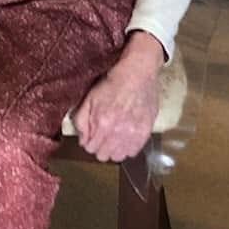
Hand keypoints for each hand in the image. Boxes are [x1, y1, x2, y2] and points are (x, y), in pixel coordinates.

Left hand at [72, 32, 164, 162]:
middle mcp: (118, 132)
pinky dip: (128, 148)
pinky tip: (126, 137)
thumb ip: (82, 121)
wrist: (138, 72)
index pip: (90, 148)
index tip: (92, 136)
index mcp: (102, 123)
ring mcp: (133, 133)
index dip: (89, 142)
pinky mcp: (145, 132)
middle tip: (103, 136)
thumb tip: (82, 140)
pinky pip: (133, 152)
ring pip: (118, 156)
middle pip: (103, 155)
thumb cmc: (113, 83)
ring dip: (114, 149)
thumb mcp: (90, 98)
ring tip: (114, 137)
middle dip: (100, 147)